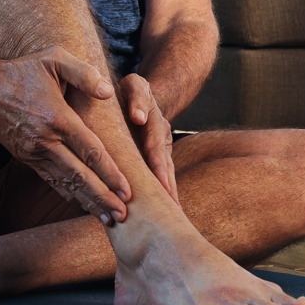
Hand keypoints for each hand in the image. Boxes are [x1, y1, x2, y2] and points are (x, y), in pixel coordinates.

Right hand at [0, 46, 131, 223]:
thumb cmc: (24, 71)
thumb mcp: (54, 59)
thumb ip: (83, 73)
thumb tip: (108, 92)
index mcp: (57, 117)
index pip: (89, 150)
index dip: (109, 172)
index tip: (127, 189)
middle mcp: (45, 141)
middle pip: (79, 175)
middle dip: (102, 197)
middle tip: (123, 214)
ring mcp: (34, 153)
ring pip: (66, 183)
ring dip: (88, 203)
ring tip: (110, 219)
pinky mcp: (27, 159)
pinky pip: (52, 181)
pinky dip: (70, 195)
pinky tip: (85, 206)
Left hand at [120, 73, 178, 204]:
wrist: (142, 94)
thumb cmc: (132, 91)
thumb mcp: (135, 86)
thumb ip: (137, 98)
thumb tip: (138, 119)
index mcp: (156, 125)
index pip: (156, 149)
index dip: (158, 168)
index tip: (162, 188)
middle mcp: (162, 140)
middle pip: (165, 168)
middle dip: (168, 189)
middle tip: (172, 212)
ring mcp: (161, 150)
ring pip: (165, 175)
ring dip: (168, 196)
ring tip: (172, 217)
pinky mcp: (156, 159)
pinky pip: (159, 177)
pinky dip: (161, 193)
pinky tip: (163, 213)